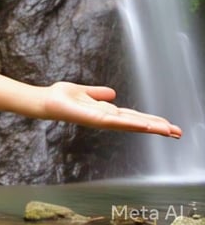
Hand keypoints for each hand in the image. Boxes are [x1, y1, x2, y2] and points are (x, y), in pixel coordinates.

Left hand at [41, 82, 181, 136]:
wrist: (45, 101)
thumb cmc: (60, 97)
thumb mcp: (83, 92)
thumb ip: (97, 93)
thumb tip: (112, 92)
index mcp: (105, 111)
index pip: (132, 117)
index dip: (150, 120)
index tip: (168, 124)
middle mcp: (106, 118)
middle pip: (136, 123)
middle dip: (157, 127)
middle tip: (178, 132)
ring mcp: (102, 120)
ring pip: (131, 124)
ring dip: (150, 127)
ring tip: (169, 131)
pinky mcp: (95, 119)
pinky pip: (117, 122)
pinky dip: (132, 124)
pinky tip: (145, 126)